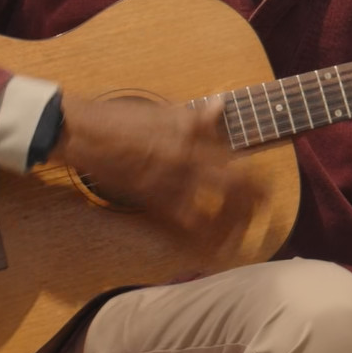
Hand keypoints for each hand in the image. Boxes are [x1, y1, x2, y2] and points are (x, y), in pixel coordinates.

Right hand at [46, 94, 261, 253]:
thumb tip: (221, 104)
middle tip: (261, 218)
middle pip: (239, 186)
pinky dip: (201, 237)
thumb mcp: (164, 110)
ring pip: (215, 210)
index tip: (266, 195)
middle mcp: (190, 155)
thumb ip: (197, 115)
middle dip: (255, 206)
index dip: (258, 181)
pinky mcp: (152, 197)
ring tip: (239, 239)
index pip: (239, 158)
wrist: (85, 131)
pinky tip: (209, 248)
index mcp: (195, 132)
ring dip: (231, 228)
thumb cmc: (122, 119)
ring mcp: (173, 178)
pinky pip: (186, 223)